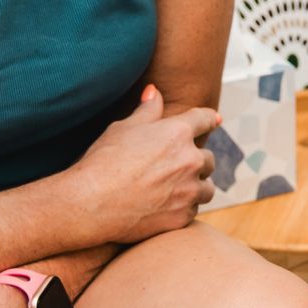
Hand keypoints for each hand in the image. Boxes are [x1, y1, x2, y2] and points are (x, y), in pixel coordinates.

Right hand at [66, 85, 219, 244]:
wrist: (91, 203)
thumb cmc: (103, 161)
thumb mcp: (123, 128)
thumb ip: (146, 110)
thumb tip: (154, 91)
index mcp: (178, 133)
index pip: (204, 119)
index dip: (209, 118)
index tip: (215, 120)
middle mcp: (190, 160)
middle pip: (208, 158)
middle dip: (196, 161)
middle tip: (177, 167)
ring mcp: (189, 190)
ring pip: (206, 188)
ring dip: (196, 187)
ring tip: (177, 189)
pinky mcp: (182, 216)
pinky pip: (193, 209)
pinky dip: (183, 208)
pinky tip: (166, 207)